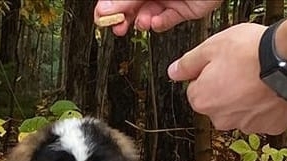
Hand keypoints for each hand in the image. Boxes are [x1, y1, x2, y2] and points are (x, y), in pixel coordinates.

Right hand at [93, 0, 221, 35]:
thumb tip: (105, 9)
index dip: (111, 7)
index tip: (103, 17)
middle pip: (133, 7)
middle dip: (125, 18)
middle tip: (118, 27)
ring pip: (149, 15)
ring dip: (143, 21)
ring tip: (142, 22)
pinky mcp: (184, 9)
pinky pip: (167, 20)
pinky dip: (160, 23)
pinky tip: (156, 21)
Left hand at [169, 22, 286, 132]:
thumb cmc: (253, 52)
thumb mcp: (213, 46)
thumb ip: (189, 62)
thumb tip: (173, 72)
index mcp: (202, 100)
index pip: (197, 89)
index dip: (210, 73)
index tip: (224, 64)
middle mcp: (220, 119)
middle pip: (219, 103)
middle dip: (228, 89)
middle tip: (245, 68)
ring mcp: (245, 125)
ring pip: (242, 111)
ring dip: (249, 98)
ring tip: (262, 77)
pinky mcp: (269, 127)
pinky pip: (265, 116)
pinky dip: (269, 105)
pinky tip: (274, 89)